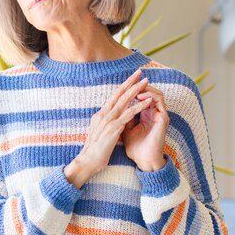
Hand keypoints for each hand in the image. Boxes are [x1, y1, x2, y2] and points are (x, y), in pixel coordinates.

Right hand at [65, 69, 153, 187]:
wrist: (87, 161)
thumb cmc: (94, 151)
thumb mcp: (99, 133)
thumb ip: (105, 124)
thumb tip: (111, 120)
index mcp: (100, 115)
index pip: (113, 97)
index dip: (123, 87)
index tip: (132, 79)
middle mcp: (103, 114)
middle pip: (119, 94)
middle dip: (130, 82)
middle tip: (140, 72)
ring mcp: (108, 120)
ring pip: (124, 101)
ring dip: (136, 90)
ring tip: (146, 82)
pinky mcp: (114, 128)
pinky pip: (129, 114)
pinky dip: (139, 106)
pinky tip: (147, 101)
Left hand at [122, 84, 169, 171]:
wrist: (142, 159)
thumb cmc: (134, 145)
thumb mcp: (124, 127)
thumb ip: (122, 115)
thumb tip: (113, 104)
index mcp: (144, 114)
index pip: (140, 95)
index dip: (132, 87)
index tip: (123, 82)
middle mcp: (153, 112)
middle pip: (149, 91)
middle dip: (139, 84)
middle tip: (132, 77)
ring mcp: (159, 114)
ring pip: (156, 93)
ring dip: (145, 89)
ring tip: (135, 89)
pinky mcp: (163, 118)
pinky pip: (159, 101)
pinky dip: (150, 96)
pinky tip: (140, 97)